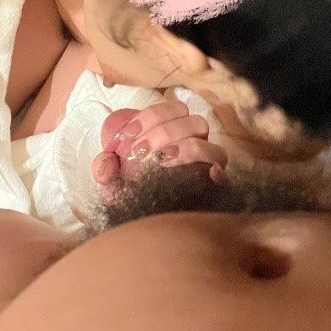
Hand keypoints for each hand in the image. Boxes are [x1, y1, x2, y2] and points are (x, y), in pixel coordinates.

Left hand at [91, 100, 227, 189]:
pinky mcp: (216, 188)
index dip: (150, 116)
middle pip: (194, 123)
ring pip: (210, 146)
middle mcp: (196, 142)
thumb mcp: (113, 181)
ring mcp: (209, 164)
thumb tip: (106, 162)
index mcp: (174, 130)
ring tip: (164, 161)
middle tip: (140, 151)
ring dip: (186, 148)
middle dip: (164, 132)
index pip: (172, 109)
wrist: (144, 221)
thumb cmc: (131, 192)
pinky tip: (207, 175)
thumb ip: (105, 169)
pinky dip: (218, 174)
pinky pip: (225, 177)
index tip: (127, 133)